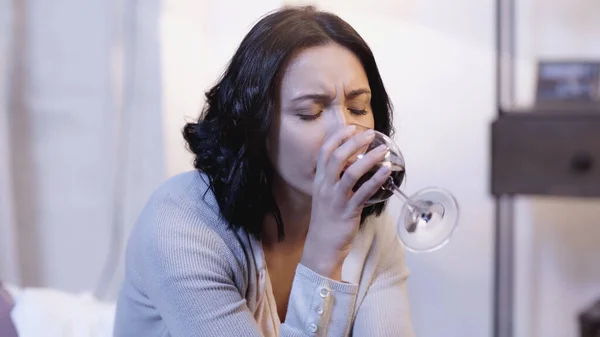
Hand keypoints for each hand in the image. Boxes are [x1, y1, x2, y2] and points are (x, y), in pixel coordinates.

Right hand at [300, 125, 391, 279]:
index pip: (324, 152)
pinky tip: (386, 171)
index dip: (337, 137)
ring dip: (368, 159)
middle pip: (337, 158)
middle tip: (369, 134)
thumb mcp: (326, 195)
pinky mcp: (348, 211)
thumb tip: (354, 162)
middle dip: (354, 143)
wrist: (322, 246)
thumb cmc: (327, 219)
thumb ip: (336, 179)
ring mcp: (336, 199)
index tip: (351, 127)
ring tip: (383, 150)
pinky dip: (376, 180)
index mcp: (319, 181)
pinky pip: (363, 192)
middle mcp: (325, 187)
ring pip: (351, 173)